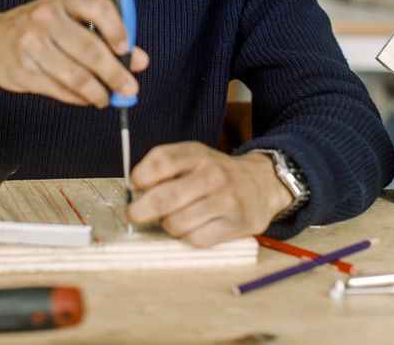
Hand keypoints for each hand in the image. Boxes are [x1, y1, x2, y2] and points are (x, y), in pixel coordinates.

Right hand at [0, 0, 148, 105]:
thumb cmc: (38, 28)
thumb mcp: (68, 19)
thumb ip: (106, 35)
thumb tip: (140, 60)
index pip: (97, 7)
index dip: (117, 29)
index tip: (127, 50)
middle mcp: (46, 18)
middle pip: (90, 49)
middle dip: (115, 73)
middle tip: (130, 88)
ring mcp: (32, 45)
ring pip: (76, 75)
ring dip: (98, 92)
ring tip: (108, 98)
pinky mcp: (24, 71)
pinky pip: (60, 90)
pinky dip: (79, 99)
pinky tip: (88, 99)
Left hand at [126, 142, 293, 246]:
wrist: (263, 183)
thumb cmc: (217, 174)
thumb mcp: (195, 158)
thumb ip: (166, 168)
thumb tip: (134, 190)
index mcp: (197, 154)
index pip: (162, 160)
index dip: (140, 176)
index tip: (133, 186)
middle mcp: (213, 174)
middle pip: (165, 197)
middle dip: (140, 211)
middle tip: (131, 215)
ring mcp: (226, 199)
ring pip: (177, 223)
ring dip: (168, 225)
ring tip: (174, 219)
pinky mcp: (236, 224)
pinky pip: (196, 239)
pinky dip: (188, 237)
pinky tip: (194, 228)